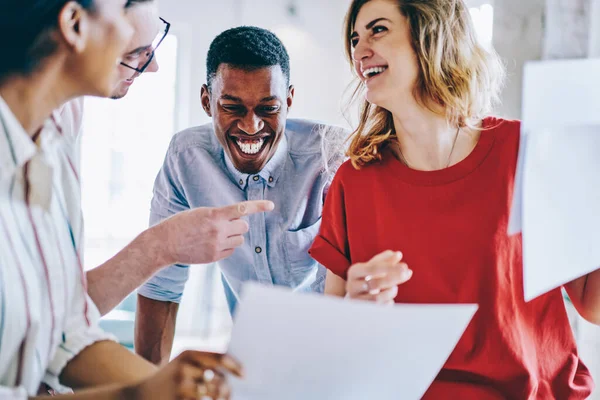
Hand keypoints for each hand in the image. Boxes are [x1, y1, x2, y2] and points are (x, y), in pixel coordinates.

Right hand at [129, 350, 242, 399]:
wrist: (140, 395)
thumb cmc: (170, 379)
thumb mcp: (183, 364)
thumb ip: (205, 363)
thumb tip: (235, 370)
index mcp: (188, 353)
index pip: (219, 357)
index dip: (235, 366)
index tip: (244, 375)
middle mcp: (184, 367)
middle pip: (218, 377)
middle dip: (227, 387)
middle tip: (229, 394)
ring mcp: (181, 385)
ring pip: (213, 392)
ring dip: (221, 397)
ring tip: (222, 399)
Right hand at [154, 200, 274, 265]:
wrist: (165, 243)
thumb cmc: (182, 224)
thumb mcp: (201, 213)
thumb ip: (219, 215)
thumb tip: (237, 219)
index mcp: (214, 215)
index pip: (242, 209)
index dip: (258, 206)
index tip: (271, 206)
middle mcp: (218, 230)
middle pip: (244, 226)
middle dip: (238, 225)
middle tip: (226, 224)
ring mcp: (217, 245)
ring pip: (240, 240)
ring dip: (233, 236)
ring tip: (217, 235)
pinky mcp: (214, 257)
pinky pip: (231, 251)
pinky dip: (226, 247)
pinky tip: (211, 244)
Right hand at [346, 250, 411, 303]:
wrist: (353, 296)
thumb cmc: (366, 278)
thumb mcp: (373, 267)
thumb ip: (385, 261)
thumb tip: (398, 254)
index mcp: (354, 272)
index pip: (372, 268)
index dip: (389, 267)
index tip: (404, 266)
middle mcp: (352, 286)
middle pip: (375, 283)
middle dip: (393, 278)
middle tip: (407, 273)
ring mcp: (356, 300)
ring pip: (376, 298)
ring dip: (390, 292)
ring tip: (395, 288)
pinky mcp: (361, 312)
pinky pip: (379, 308)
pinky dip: (388, 302)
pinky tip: (390, 299)